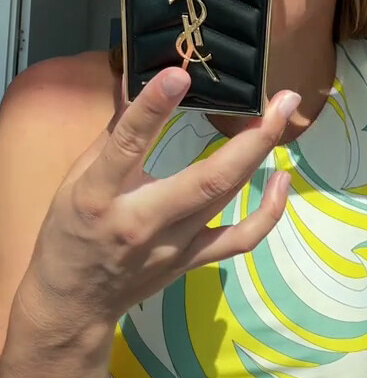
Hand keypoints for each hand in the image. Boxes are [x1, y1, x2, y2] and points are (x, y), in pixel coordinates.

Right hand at [21, 68, 298, 328]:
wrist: (73, 303)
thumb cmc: (70, 232)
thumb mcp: (75, 179)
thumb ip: (112, 133)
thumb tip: (138, 81)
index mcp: (99, 195)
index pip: (127, 146)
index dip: (152, 108)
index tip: (178, 74)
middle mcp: (141, 221)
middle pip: (206, 180)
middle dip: (250, 138)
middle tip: (281, 99)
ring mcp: (172, 246)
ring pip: (226, 200)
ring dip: (260, 156)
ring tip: (284, 116)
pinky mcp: (191, 261)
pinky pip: (240, 239)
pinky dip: (268, 212)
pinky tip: (281, 179)